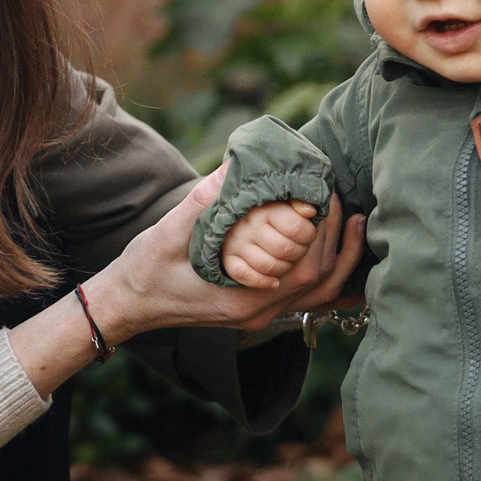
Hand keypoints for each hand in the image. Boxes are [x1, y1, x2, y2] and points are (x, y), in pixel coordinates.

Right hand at [98, 170, 365, 342]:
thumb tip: (237, 165)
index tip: (320, 192)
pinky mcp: (258, 308)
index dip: (320, 228)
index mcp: (240, 298)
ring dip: (340, 255)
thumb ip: (204, 201)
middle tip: (334, 193)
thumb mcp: (169, 231)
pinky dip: (331, 278)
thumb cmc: (145, 269)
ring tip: (352, 219)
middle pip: (318, 279)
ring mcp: (260, 315)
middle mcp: (257, 312)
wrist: (129, 304)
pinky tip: (341, 251)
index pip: (301, 266)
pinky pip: (308, 301)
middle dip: (334, 234)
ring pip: (320, 294)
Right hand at [221, 198, 319, 286]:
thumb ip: (299, 202)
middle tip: (297, 247)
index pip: (297, 227)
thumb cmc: (269, 211)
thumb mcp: (285, 202)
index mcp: (266, 209)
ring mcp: (236, 242)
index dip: (309, 234)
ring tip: (286, 261)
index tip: (307, 233)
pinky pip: (244, 276)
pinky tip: (274, 281)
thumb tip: (310, 211)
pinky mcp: (227, 258)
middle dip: (298, 252)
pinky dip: (262, 282)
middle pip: (285, 250)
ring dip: (283, 268)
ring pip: (268, 266)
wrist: (237, 217)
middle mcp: (249, 225)